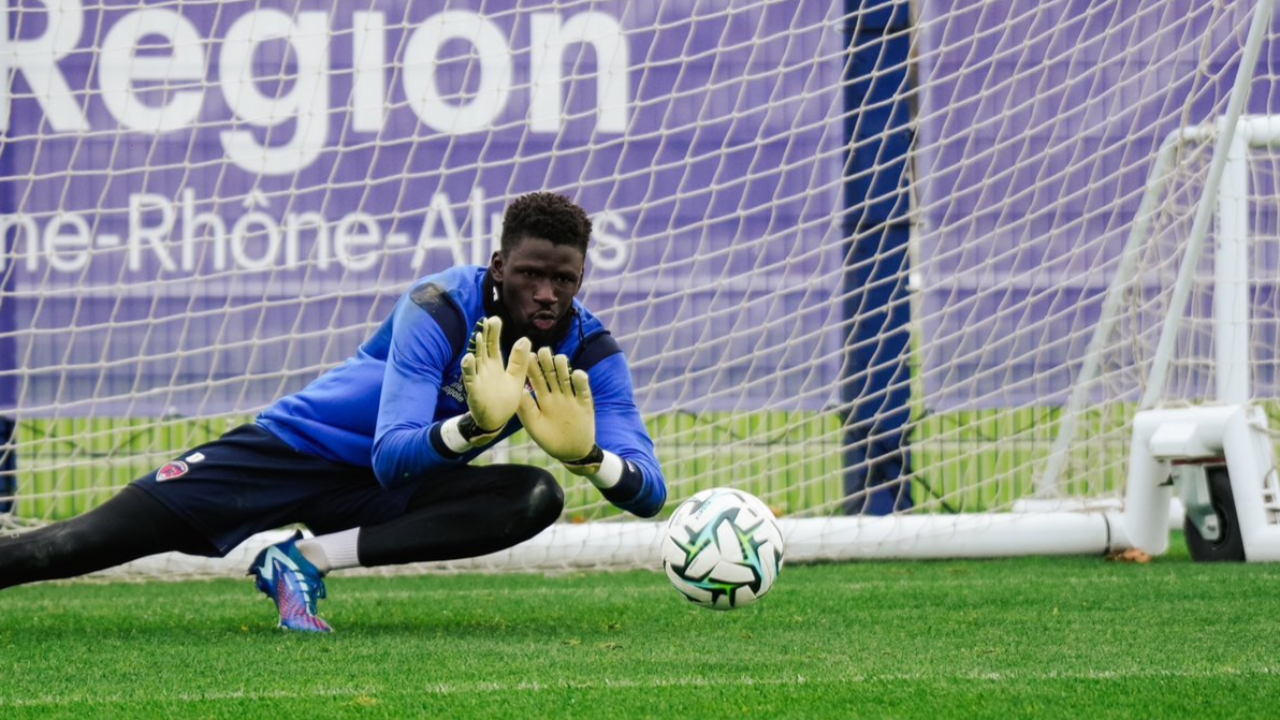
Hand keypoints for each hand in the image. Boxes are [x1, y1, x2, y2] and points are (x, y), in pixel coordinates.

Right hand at [460, 316, 530, 434]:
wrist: (495, 421)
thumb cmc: (505, 399)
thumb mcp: (516, 378)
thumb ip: (519, 361)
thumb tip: (525, 339)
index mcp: (495, 365)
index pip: (493, 345)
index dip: (493, 333)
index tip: (495, 319)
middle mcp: (484, 369)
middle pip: (483, 349)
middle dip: (485, 335)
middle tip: (487, 320)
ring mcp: (478, 379)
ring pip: (476, 361)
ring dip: (476, 348)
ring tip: (479, 335)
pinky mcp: (474, 390)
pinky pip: (470, 378)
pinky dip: (469, 369)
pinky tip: (468, 358)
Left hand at [517, 347, 596, 464]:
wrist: (570, 453)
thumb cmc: (549, 439)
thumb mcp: (534, 425)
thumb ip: (526, 408)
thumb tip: (518, 390)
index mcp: (543, 399)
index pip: (537, 379)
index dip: (533, 368)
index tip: (528, 356)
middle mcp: (557, 395)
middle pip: (552, 375)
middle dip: (548, 363)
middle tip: (543, 351)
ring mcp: (571, 399)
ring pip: (567, 379)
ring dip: (564, 368)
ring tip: (559, 358)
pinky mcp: (585, 405)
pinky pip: (584, 391)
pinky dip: (581, 382)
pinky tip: (577, 374)